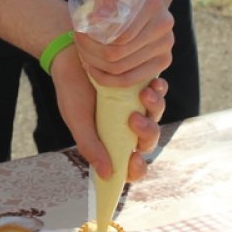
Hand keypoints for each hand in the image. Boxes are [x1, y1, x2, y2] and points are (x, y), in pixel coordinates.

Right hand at [51, 44, 167, 183]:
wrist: (71, 55)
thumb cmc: (72, 91)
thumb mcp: (77, 120)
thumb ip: (91, 147)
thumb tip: (107, 175)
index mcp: (111, 140)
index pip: (130, 165)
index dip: (137, 169)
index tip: (133, 159)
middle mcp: (126, 126)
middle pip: (148, 140)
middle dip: (147, 133)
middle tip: (134, 119)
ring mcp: (136, 106)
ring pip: (156, 115)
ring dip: (156, 108)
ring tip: (146, 93)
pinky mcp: (141, 86)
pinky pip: (158, 93)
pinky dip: (159, 90)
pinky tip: (154, 83)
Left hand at [73, 0, 174, 88]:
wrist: (143, 3)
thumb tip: (96, 20)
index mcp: (154, 2)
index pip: (119, 34)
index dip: (93, 37)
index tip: (78, 31)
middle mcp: (164, 25)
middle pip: (117, 52)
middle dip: (90, 51)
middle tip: (76, 44)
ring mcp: (166, 46)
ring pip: (120, 68)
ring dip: (94, 64)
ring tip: (82, 54)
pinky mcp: (163, 62)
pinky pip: (129, 80)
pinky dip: (106, 78)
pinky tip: (92, 68)